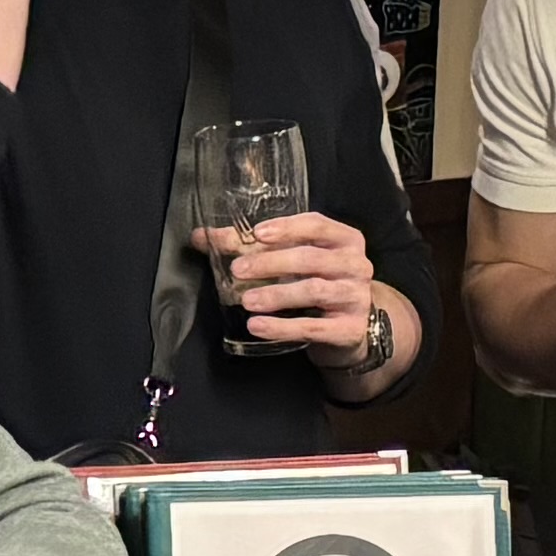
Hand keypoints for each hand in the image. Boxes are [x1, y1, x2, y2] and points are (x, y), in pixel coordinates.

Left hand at [205, 204, 379, 367]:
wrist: (347, 330)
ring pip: (314, 291)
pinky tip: (258, 326)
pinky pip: (313, 327)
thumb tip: (200, 237)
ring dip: (276, 295)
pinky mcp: (349, 330)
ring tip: (246, 301)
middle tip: (238, 270)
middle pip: (311, 258)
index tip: (257, 234)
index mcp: (344, 239)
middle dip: (271, 263)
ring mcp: (355, 298)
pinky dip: (283, 327)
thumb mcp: (291, 261)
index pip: (316, 225)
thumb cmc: (316, 283)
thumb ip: (249, 246)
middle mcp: (355, 265)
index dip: (287, 228)